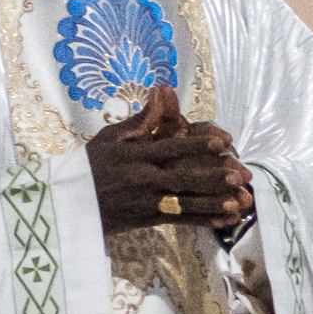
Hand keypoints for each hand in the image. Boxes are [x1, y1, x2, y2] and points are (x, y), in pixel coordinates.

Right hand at [87, 87, 254, 234]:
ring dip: (213, 203)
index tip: (224, 142)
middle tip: (241, 175)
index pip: (173, 148)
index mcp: (137, 155)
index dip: (199, 146)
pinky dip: (202, 222)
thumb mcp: (111, 136)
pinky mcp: (148, 219)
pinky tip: (223, 221)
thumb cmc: (92, 165)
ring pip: (185, 204)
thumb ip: (141, 119)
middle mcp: (145, 179)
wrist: (71, 202)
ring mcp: (147, 202)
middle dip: (214, 178)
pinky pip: (179, 221)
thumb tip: (162, 91)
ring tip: (238, 202)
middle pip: (184, 178)